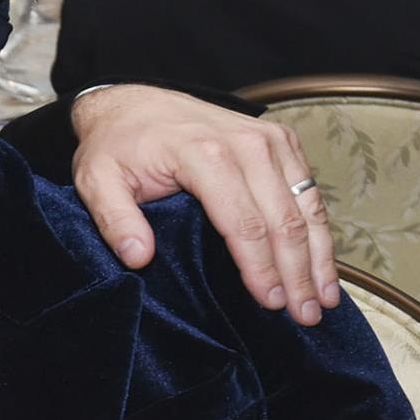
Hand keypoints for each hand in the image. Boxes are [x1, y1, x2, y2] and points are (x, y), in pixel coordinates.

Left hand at [69, 85, 338, 324]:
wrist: (134, 103)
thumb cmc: (117, 146)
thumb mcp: (96, 181)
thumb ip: (115, 220)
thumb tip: (139, 258)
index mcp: (203, 154)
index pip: (243, 222)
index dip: (259, 267)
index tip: (269, 303)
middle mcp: (246, 144)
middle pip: (283, 219)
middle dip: (297, 272)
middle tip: (305, 316)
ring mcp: (269, 139)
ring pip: (305, 207)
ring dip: (318, 257)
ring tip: (323, 301)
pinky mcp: (281, 141)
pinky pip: (309, 191)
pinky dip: (319, 231)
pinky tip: (323, 266)